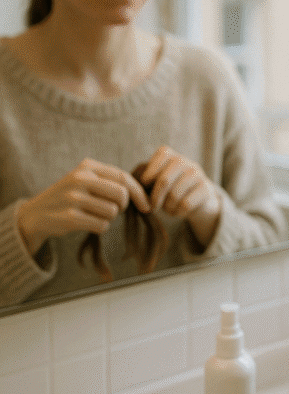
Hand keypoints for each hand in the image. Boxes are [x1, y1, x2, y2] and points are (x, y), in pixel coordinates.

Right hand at [17, 159, 150, 256]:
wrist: (36, 214)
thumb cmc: (70, 197)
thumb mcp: (86, 180)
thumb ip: (111, 181)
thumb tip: (144, 194)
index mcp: (87, 166)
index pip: (123, 177)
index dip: (139, 193)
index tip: (146, 206)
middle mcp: (80, 179)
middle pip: (121, 195)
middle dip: (123, 206)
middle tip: (114, 209)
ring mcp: (73, 198)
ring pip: (112, 212)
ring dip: (108, 218)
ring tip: (94, 214)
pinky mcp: (70, 217)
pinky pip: (102, 225)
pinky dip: (100, 227)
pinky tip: (87, 223)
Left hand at [139, 146, 220, 247]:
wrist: (197, 198)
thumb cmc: (169, 189)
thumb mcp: (155, 181)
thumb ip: (144, 181)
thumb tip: (134, 190)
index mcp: (169, 155)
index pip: (155, 163)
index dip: (148, 178)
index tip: (144, 189)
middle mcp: (184, 161)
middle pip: (164, 181)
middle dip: (155, 198)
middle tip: (152, 207)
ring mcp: (197, 174)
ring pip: (175, 195)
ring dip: (167, 207)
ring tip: (167, 209)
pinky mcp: (206, 188)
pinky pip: (186, 204)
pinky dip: (178, 212)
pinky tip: (178, 212)